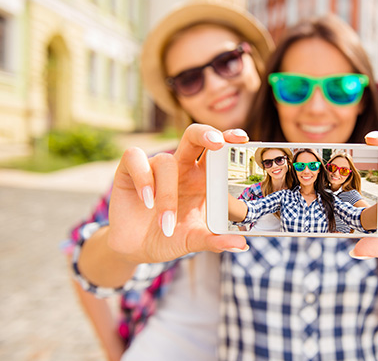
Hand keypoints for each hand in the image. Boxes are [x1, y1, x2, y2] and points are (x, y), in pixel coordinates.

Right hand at [107, 125, 249, 263]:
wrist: (136, 249)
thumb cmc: (171, 238)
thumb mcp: (194, 241)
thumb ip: (216, 240)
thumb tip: (242, 244)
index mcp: (201, 178)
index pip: (217, 151)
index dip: (228, 139)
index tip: (243, 139)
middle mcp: (181, 167)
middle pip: (194, 136)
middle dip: (205, 134)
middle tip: (217, 143)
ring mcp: (155, 167)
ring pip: (165, 161)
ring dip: (167, 194)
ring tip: (166, 224)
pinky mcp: (130, 170)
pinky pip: (135, 158)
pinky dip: (143, 178)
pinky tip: (146, 200)